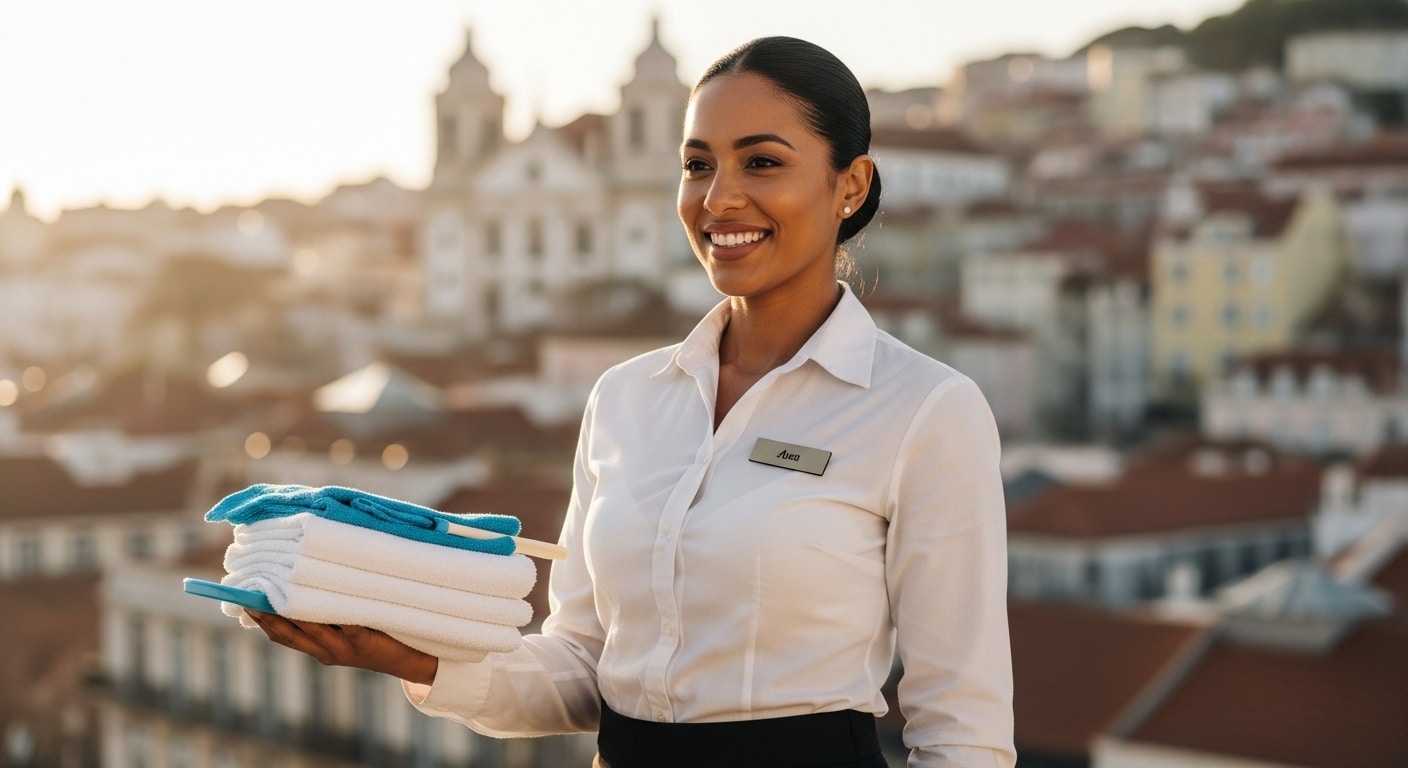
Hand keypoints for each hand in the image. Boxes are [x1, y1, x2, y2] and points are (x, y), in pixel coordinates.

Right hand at [245, 611, 438, 685]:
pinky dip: (330, 610)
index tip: (242, 600)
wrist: (412, 659)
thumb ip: (328, 608)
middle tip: (248, 594)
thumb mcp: (348, 624)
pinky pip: (342, 624)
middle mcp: (324, 651)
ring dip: (290, 612)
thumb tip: (308, 573)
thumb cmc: (379, 634)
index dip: (260, 619)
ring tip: (275, 592)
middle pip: (287, 634)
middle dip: (266, 615)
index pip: (280, 635)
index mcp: (317, 647)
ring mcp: (341, 648)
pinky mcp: (362, 641)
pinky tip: (321, 592)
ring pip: (308, 629)